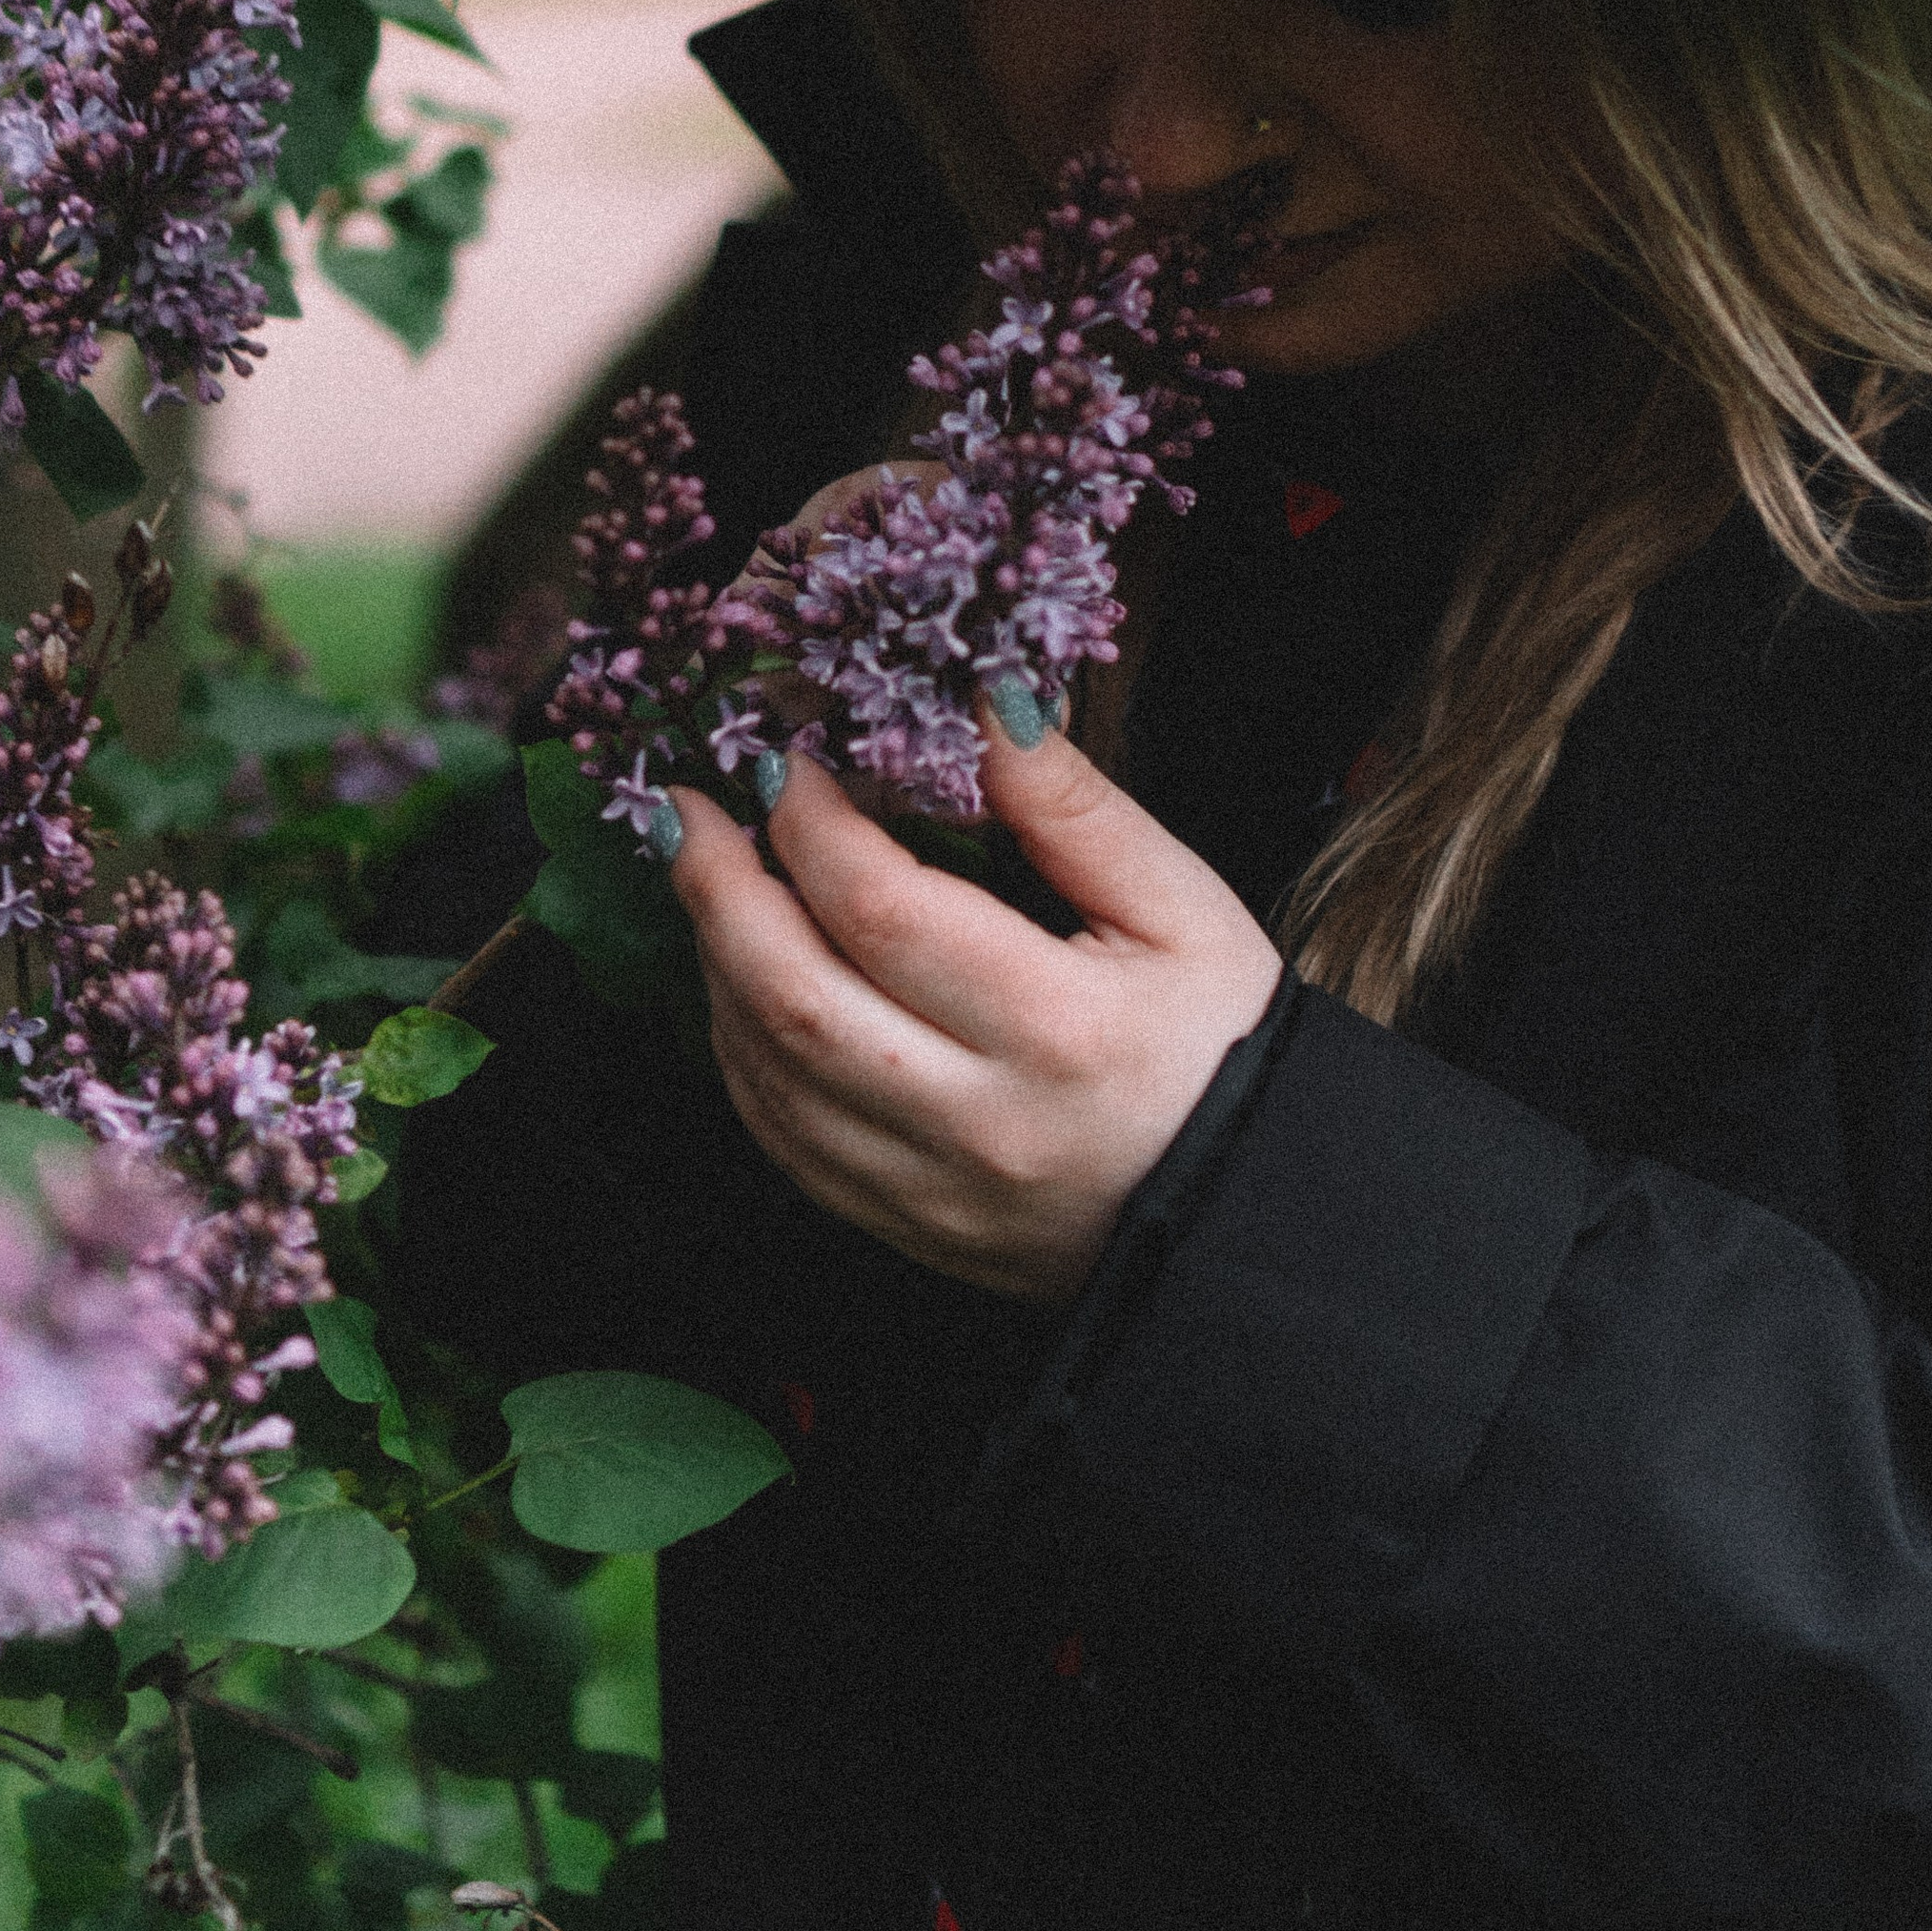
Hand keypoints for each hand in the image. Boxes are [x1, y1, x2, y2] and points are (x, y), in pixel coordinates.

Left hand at [663, 698, 1284, 1310]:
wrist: (1242, 1211)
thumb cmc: (1221, 1045)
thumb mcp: (1181, 906)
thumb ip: (1073, 807)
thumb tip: (981, 705)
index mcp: (1056, 1027)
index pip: (885, 912)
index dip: (813, 825)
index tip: (788, 761)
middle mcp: (975, 1119)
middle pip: (795, 1000)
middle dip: (719, 891)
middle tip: (689, 811)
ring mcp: (928, 1186)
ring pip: (769, 1075)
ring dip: (718, 967)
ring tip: (710, 879)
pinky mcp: (902, 1225)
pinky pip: (780, 1140)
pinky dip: (738, 1051)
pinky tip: (742, 983)